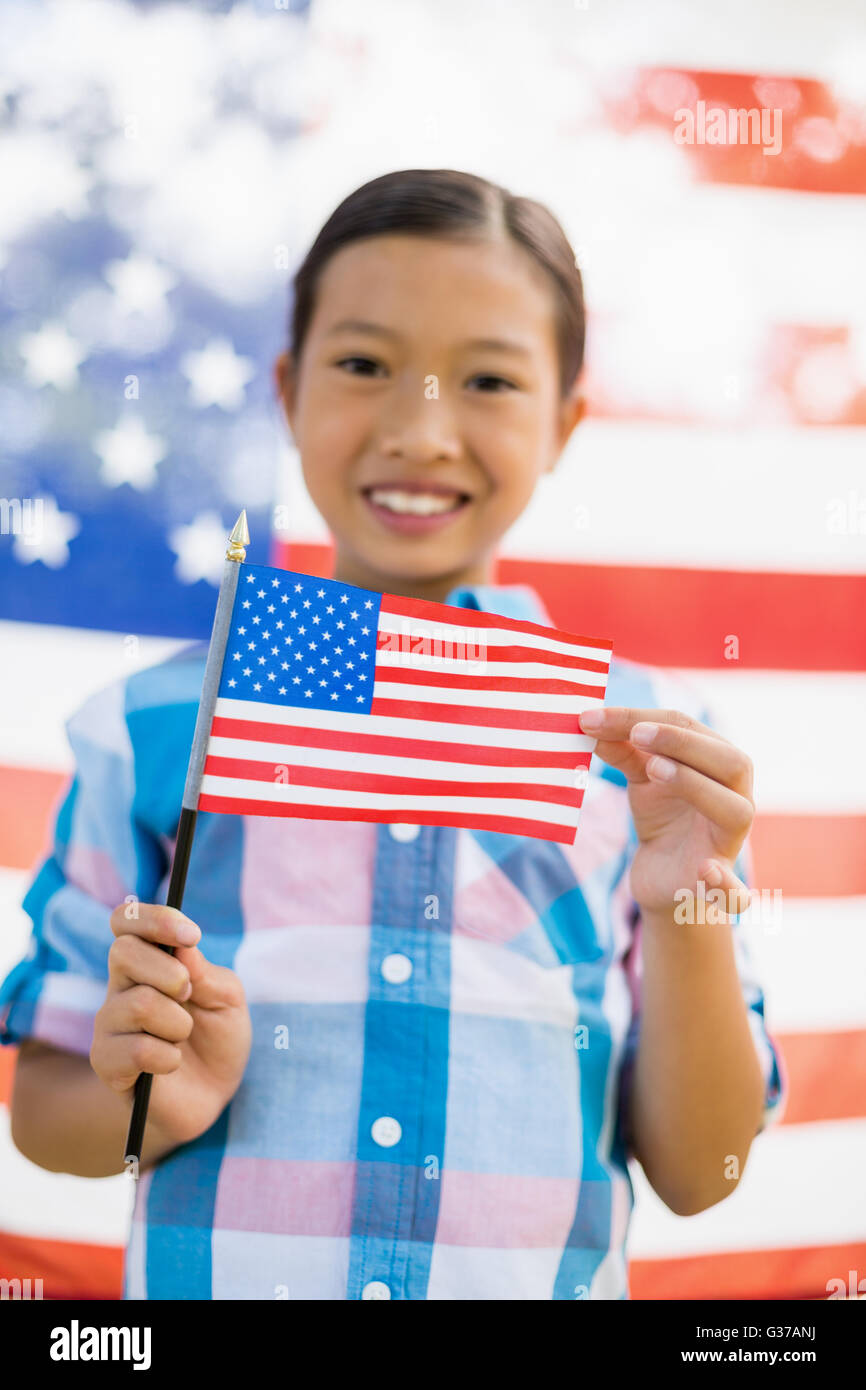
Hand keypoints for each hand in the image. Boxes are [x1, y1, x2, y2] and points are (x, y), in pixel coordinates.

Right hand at [90, 904, 251, 1148]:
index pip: (125, 921)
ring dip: (178, 1022)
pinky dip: (168, 1056)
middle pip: (123, 952)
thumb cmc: (218, 1038)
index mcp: (146, 961)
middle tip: (191, 995)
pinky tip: (171, 1063)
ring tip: (183, 1036)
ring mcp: (109, 1024)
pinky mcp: (106, 1063)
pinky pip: (136, 1049)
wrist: (213, 1095)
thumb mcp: (227, 999)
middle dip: (170, 972)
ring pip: (138, 1004)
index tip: (191, 935)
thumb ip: (205, 972)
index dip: (154, 919)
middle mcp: (120, 987)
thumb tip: (183, 948)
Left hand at [578, 706, 754, 919]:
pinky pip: (734, 888)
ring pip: (735, 810)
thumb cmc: (662, 815)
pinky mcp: (715, 880)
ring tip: (654, 769)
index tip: (597, 717)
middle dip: (681, 742)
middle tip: (636, 734)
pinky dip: (726, 883)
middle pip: (730, 761)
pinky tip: (706, 870)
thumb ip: (623, 750)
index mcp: (720, 764)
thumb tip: (592, 722)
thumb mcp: (642, 777)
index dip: (645, 717)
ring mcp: (729, 840)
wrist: (663, 874)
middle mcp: (737, 797)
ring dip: (696, 786)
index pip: (691, 727)